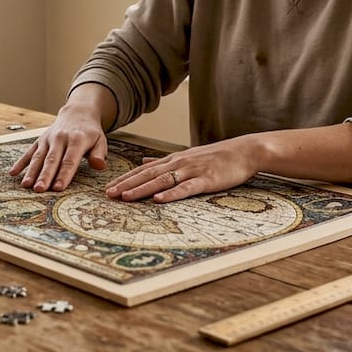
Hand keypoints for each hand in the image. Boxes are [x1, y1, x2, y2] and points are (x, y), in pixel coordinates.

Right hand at [9, 105, 107, 191]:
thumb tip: (99, 165)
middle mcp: (60, 139)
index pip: (69, 160)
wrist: (77, 113)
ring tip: (26, 185)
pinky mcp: (39, 140)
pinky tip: (13, 173)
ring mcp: (48, 139)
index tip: (58, 188)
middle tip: (39, 190)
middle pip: (51, 160)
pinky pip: (29, 152)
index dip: (64, 175)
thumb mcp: (100, 140)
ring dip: (31, 172)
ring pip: (38, 157)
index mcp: (77, 140)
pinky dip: (20, 162)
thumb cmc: (90, 132)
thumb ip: (99, 153)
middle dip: (45, 176)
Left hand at [104, 136, 262, 203]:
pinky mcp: (205, 180)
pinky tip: (159, 199)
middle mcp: (178, 163)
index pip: (144, 169)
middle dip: (127, 184)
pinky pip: (186, 188)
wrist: (243, 151)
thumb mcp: (187, 156)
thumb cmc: (216, 156)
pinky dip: (171, 194)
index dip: (126, 178)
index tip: (109, 187)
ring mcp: (191, 171)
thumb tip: (144, 160)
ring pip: (162, 181)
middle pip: (147, 174)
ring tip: (126, 197)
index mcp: (173, 159)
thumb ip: (165, 160)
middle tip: (108, 194)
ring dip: (142, 189)